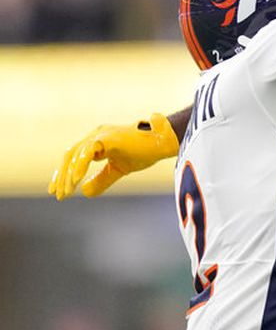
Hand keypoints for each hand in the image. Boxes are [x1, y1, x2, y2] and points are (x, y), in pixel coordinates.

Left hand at [49, 113, 178, 200]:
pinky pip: (88, 152)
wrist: (163, 144)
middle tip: (59, 195)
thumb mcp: (118, 170)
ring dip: (68, 175)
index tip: (58, 191)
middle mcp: (96, 135)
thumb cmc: (144, 153)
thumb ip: (101, 179)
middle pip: (70, 156)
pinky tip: (76, 180)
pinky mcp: (108, 138)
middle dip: (62, 176)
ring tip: (67, 192)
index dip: (63, 173)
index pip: (73, 157)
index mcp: (97, 141)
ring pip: (75, 155)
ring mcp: (101, 135)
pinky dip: (80, 166)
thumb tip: (84, 192)